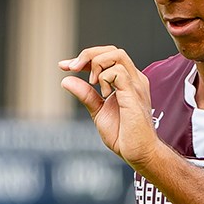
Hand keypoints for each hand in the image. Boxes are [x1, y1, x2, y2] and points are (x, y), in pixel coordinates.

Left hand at [61, 46, 160, 168]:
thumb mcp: (98, 112)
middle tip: (72, 68)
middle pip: (112, 50)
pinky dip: (104, 77)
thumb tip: (66, 80)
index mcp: (126, 82)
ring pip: (116, 54)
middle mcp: (133, 79)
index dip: (84, 58)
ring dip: (96, 64)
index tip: (65, 67)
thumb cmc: (124, 136)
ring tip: (92, 84)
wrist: (139, 153)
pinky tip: (103, 93)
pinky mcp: (134, 93)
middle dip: (88, 55)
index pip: (107, 57)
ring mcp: (135, 85)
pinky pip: (118, 71)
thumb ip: (86, 95)